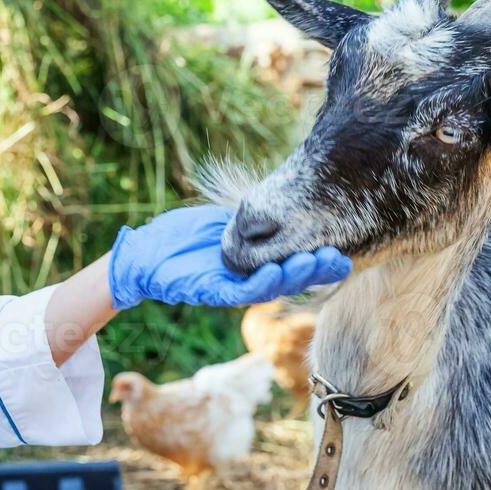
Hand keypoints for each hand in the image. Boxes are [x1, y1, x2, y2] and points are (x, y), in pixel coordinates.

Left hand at [108, 204, 350, 309]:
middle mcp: (250, 278)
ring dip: (292, 276)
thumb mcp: (229, 219)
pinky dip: (258, 283)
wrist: (147, 249)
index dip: (321, 262)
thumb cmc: (188, 234)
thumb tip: (294, 198)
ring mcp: (232, 287)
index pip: (296, 263)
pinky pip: (239, 291)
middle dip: (316, 269)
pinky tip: (273, 272)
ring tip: (310, 261)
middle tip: (338, 257)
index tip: (343, 252)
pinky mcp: (210, 291)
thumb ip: (259, 217)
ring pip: (270, 287)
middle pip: (291, 278)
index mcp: (259, 261)